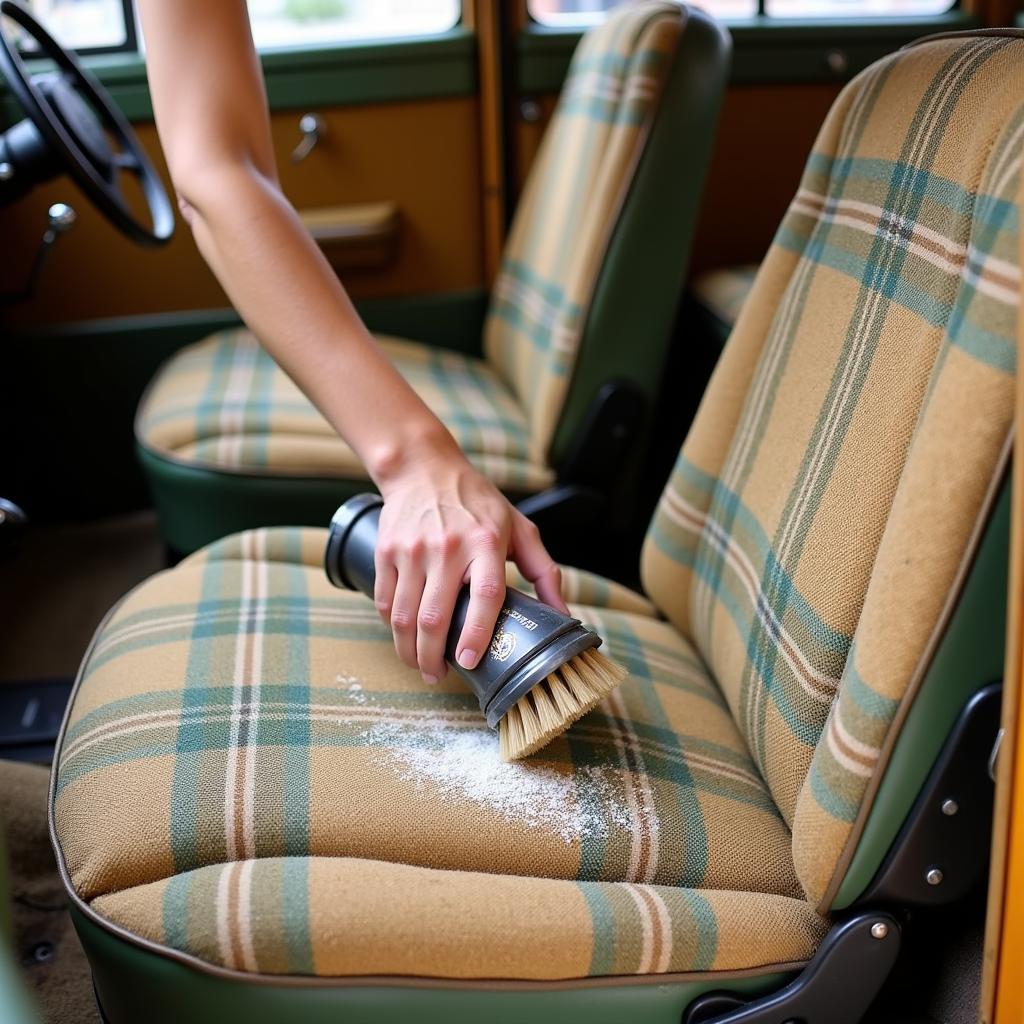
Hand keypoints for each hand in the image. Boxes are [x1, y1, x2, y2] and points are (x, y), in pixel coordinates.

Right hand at [372, 448, 565, 683]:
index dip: (476, 635)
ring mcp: (412, 550)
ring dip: (408, 650)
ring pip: (403, 616)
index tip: (469, 662)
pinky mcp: (386, 550)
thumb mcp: (520, 529)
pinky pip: (385, 600)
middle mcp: (447, 547)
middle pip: (434, 616)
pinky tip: (403, 636)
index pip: (484, 596)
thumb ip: (544, 572)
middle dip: (432, 657)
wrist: (423, 468)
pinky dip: (392, 626)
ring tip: (419, 665)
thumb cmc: (477, 502)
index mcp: (486, 543)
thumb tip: (562, 615)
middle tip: (437, 676)